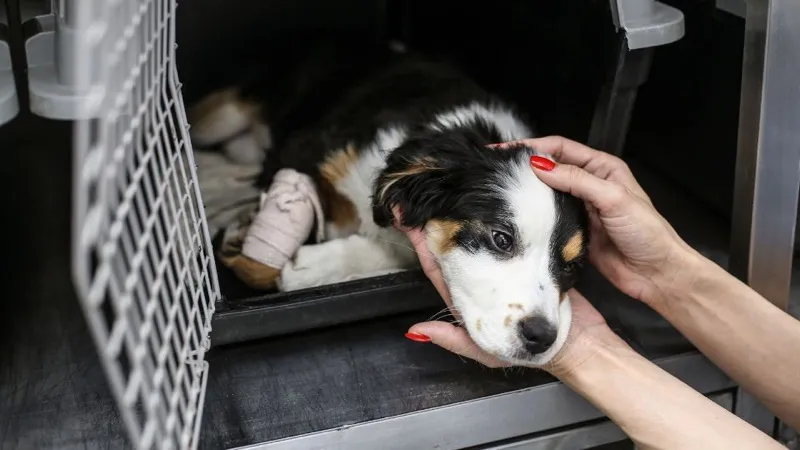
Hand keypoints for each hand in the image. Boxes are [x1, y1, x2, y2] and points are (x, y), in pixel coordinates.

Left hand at [393, 207, 612, 374]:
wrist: (579, 342)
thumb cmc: (535, 351)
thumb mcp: (490, 353)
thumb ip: (454, 341)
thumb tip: (415, 330)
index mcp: (471, 296)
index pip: (439, 266)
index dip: (423, 245)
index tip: (407, 221)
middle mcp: (487, 277)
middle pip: (456, 243)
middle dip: (437, 220)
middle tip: (420, 196)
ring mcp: (509, 265)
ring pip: (484, 233)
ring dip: (465, 212)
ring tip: (449, 190)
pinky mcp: (532, 255)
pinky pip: (515, 231)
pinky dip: (505, 215)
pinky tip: (494, 195)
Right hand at [500, 136, 700, 305]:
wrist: (656, 274)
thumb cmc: (647, 233)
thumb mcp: (613, 198)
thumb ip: (577, 180)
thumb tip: (541, 165)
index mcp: (603, 168)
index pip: (561, 149)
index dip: (533, 147)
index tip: (507, 150)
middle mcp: (590, 185)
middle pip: (551, 169)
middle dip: (525, 167)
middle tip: (497, 169)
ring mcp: (581, 209)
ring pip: (547, 194)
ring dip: (528, 192)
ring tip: (500, 189)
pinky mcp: (575, 231)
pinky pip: (550, 219)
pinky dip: (535, 217)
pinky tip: (519, 216)